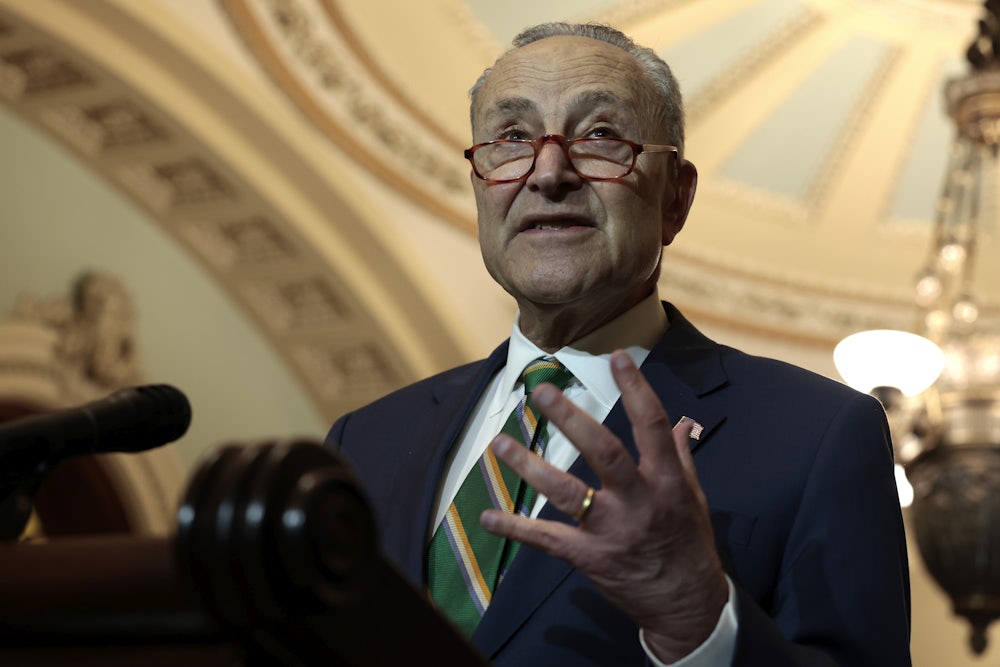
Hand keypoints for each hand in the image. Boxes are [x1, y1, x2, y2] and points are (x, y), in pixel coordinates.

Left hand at [480, 350, 727, 662]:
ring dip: (530, 466)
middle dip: (572, 420)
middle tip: (543, 392)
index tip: (617, 358)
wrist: (686, 605)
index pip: (652, 426)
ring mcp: (611, 530)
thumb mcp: (694, 498)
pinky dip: (515, 528)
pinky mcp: (589, 557)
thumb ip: (681, 458)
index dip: (636, 390)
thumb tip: (682, 423)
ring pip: (566, 492)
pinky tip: (488, 515)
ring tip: (500, 443)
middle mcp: (639, 501)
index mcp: (667, 481)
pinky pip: (547, 540)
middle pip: (604, 452)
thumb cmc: (689, 544)